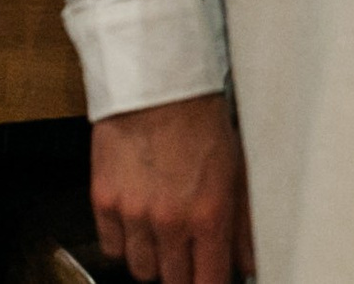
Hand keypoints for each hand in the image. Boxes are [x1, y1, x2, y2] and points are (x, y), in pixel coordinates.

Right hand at [90, 92, 253, 283]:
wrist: (160, 88)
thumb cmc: (204, 123)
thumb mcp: (238, 171)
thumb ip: (244, 224)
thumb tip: (250, 263)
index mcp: (209, 213)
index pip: (207, 280)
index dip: (211, 283)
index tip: (212, 278)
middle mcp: (170, 221)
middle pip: (172, 280)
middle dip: (184, 272)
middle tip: (191, 254)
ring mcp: (133, 214)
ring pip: (141, 269)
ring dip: (155, 260)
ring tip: (166, 234)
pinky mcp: (103, 203)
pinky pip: (112, 249)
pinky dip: (125, 243)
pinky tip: (139, 223)